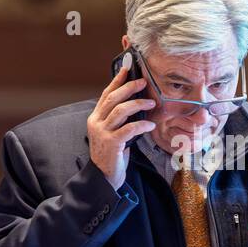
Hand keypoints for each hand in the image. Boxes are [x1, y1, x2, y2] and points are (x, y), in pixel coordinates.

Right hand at [88, 54, 156, 189]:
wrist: (104, 177)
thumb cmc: (112, 155)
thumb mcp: (113, 133)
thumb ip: (119, 120)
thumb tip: (136, 104)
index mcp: (95, 118)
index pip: (106, 94)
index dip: (117, 80)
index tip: (128, 68)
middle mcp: (96, 122)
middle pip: (113, 98)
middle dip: (129, 87)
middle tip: (144, 82)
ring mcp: (102, 132)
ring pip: (120, 110)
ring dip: (138, 104)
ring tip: (152, 104)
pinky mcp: (111, 143)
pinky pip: (128, 129)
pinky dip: (141, 125)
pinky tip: (150, 126)